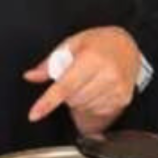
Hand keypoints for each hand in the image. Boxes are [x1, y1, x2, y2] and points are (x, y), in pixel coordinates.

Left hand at [24, 27, 140, 135]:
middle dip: (66, 92)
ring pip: (83, 107)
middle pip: (72, 99)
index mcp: (91, 59)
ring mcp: (117, 89)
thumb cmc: (98, 43)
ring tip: (86, 81)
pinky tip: (95, 89)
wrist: (127, 45)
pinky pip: (96, 111)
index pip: (64, 86)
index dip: (47, 102)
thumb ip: (49, 63)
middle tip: (74, 77)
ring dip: (77, 99)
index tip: (34, 115)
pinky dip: (90, 103)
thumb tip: (31, 76)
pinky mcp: (122, 99)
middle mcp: (107, 75)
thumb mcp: (71, 44)